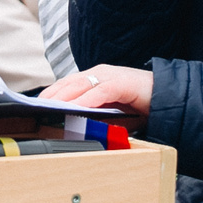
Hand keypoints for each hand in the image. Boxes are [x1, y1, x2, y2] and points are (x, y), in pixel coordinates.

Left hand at [36, 65, 151, 117]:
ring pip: (80, 85)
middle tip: (35, 107)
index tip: (34, 105)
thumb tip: (71, 128)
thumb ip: (93, 116)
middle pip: (68, 83)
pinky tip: (77, 108)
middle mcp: (99, 74)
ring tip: (48, 107)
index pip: (66, 84)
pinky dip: (87, 101)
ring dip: (63, 97)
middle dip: (51, 95)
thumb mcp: (110, 111)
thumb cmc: (138, 105)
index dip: (49, 94)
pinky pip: (101, 92)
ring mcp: (110, 77)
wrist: (168, 98)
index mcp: (94, 78)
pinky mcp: (122, 83)